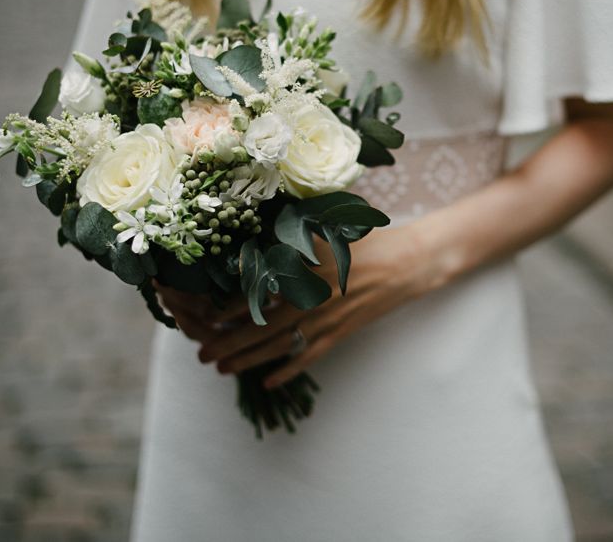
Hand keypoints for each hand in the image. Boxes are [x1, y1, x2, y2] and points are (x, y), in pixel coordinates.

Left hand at [197, 223, 438, 388]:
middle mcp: (312, 298)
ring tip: (224, 370)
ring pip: (282, 346)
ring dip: (250, 360)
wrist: (408, 262)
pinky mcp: (342, 333)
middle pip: (263, 327)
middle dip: (230, 343)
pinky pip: (311, 356)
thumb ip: (292, 236)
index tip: (206, 318)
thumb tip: (256, 241)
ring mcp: (327, 319)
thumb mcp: (327, 229)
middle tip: (204, 356)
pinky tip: (270, 383)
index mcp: (306, 270)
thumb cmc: (366, 241)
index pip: (259, 293)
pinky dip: (290, 371)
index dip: (230, 308)